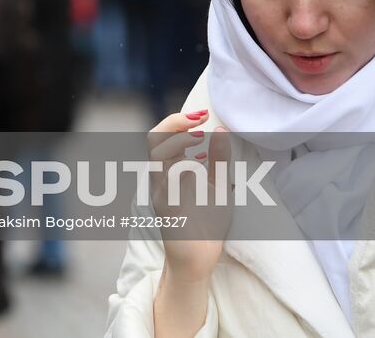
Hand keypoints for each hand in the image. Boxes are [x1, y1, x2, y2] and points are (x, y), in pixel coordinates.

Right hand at [148, 110, 230, 282]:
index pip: (164, 135)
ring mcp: (160, 192)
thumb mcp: (218, 186)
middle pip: (154, 139)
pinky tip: (199, 165)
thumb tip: (219, 129)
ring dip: (178, 141)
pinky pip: (167, 182)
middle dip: (175, 123)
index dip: (180, 120)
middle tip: (200, 119)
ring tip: (200, 138)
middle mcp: (160, 178)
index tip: (202, 114)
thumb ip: (218, 160)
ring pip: (157, 156)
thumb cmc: (206, 223)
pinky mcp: (166, 208)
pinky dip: (181, 167)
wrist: (198, 260)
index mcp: (171, 170)